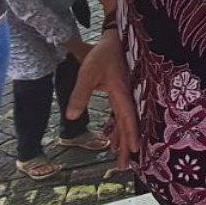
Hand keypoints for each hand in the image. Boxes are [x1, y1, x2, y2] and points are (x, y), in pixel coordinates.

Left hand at [67, 29, 140, 168]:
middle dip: (126, 145)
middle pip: (128, 125)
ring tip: (120, 156)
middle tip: (123, 165)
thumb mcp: (87, 72)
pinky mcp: (121, 93)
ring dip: (123, 139)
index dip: (131, 134)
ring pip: (126, 121)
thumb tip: (70, 117)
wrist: (114, 39)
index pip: (128, 118)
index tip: (135, 150)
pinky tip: (115, 138)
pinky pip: (123, 115)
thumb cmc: (103, 54)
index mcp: (122, 93)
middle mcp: (127, 97)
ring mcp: (125, 96)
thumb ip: (80, 94)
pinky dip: (120, 128)